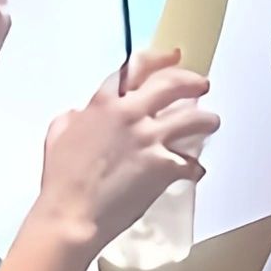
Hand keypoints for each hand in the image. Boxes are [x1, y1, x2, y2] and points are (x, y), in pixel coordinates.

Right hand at [38, 46, 218, 254]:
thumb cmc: (62, 179)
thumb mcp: (58, 134)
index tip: (170, 56)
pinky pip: (189, 162)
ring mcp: (149, 140)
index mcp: (104, 102)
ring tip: (212, 121)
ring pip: (191, 119)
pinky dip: (194, 167)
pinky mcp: (163, 168)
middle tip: (202, 83)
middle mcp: (130, 114)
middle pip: (170, 85)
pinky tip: (196, 170)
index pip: (134, 68)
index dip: (156, 59)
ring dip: (205, 119)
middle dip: (190, 80)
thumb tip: (82, 115)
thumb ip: (75, 117)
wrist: (73, 214)